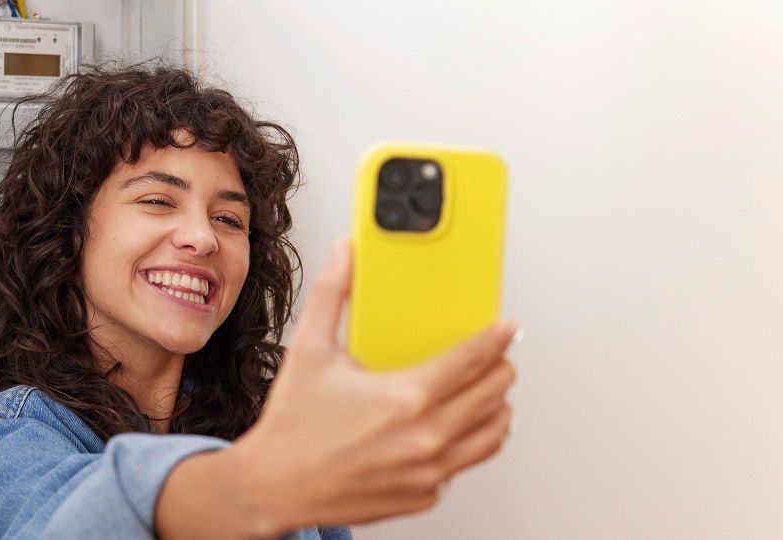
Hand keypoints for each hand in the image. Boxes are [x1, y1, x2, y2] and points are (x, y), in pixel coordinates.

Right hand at [231, 237, 518, 530]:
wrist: (275, 485)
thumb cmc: (292, 427)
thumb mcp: (309, 351)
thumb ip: (332, 295)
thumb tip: (344, 255)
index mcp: (404, 397)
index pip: (472, 360)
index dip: (496, 338)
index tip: (506, 328)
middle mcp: (424, 437)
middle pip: (493, 395)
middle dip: (501, 370)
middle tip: (497, 358)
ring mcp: (428, 472)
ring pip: (491, 436)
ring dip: (497, 410)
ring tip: (489, 395)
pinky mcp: (423, 495)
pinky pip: (461, 465)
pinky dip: (464, 445)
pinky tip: (452, 430)